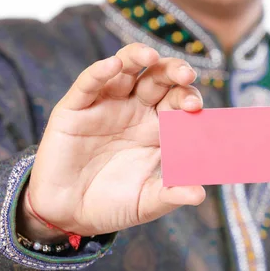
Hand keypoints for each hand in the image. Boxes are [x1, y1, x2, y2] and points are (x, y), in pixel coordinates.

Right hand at [17, 43, 205, 242]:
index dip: (190, 98)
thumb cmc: (112, 204)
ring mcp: (106, 106)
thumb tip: (200, 194)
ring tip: (152, 56)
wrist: (69, 214)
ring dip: (139, 56)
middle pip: (159, 79)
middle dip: (174, 72)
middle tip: (186, 76)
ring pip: (126, 69)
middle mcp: (135, 111)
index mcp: (158, 129)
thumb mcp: (146, 202)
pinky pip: (88, 84)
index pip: (179, 102)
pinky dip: (100, 72)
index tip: (197, 107)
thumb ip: (171, 195)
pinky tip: (114, 65)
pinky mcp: (75, 109)